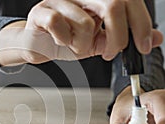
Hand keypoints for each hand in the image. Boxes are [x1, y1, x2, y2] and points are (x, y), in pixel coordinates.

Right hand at [0, 0, 162, 65]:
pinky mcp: (41, 11)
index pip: (127, 0)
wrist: (36, 45)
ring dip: (83, 45)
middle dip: (117, 36)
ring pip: (85, 22)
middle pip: (112, 5)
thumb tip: (154, 38)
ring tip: (75, 46)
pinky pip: (59, 24)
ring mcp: (60, 0)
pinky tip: (60, 42)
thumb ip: (122, 38)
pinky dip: (63, 40)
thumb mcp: (98, 41)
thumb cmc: (64, 40)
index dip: (141, 23)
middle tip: (111, 52)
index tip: (143, 45)